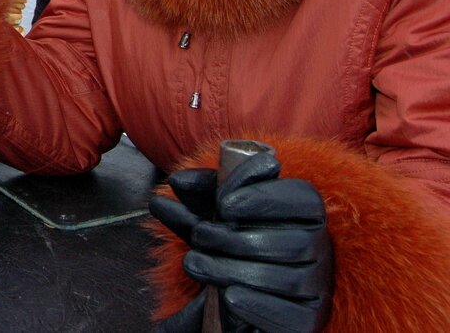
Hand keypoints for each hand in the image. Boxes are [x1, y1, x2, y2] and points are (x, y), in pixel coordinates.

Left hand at [150, 155, 333, 332]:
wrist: (234, 293)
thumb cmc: (229, 242)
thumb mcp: (215, 214)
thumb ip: (202, 194)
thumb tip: (179, 180)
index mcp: (306, 214)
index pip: (303, 198)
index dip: (266, 198)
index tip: (223, 204)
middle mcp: (320, 249)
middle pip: (294, 242)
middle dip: (239, 238)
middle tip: (198, 235)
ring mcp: (317, 286)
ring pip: (288, 279)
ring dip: (234, 270)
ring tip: (194, 264)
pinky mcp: (307, 320)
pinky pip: (290, 315)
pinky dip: (257, 305)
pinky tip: (228, 297)